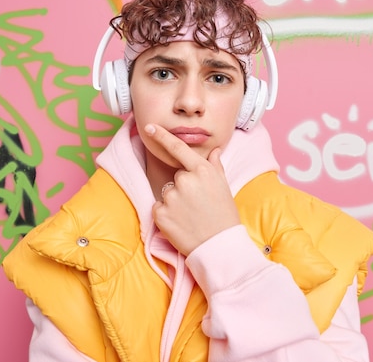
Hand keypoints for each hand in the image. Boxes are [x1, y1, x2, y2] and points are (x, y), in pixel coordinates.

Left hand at [145, 124, 240, 255]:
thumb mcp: (223, 186)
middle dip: (183, 187)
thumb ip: (215, 166)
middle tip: (198, 204)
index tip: (148, 126)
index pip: (177, 148)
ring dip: (174, 202)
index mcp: (201, 170)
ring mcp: (171, 197)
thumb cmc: (224, 215)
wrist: (219, 245)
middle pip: (176, 177)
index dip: (161, 136)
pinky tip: (181, 223)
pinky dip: (166, 215)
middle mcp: (185, 180)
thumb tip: (213, 150)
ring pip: (167, 193)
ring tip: (190, 215)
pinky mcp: (160, 214)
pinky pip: (158, 208)